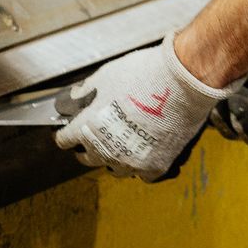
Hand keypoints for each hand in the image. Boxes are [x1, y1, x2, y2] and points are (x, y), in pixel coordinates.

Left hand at [55, 34, 231, 180]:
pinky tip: (140, 153)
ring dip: (111, 157)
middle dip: (85, 146)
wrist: (183, 79)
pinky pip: (140, 174)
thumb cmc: (145, 73)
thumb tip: (74, 99)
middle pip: (87, 157)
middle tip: (90, 137)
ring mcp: (131, 161)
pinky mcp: (155, 165)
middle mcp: (107, 149)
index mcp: (89, 126)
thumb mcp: (106, 75)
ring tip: (117, 145)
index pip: (65, 139)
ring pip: (113, 168)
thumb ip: (85, 91)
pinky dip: (139, 165)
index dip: (65, 133)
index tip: (67, 131)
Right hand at [212, 1, 247, 146]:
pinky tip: (241, 114)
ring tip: (224, 106)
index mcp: (237, 86)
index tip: (188, 89)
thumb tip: (199, 51)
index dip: (199, 100)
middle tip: (205, 99)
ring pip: (237, 131)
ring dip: (227, 122)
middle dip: (210, 113)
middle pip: (220, 120)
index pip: (212, 101)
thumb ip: (232, 54)